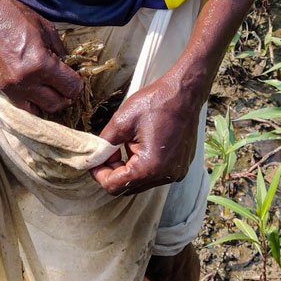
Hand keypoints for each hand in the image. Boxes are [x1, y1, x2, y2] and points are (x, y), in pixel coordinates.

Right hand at [0, 0, 82, 114]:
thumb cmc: (13, 16)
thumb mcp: (45, 27)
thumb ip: (59, 49)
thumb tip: (67, 64)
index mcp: (41, 64)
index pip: (70, 87)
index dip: (77, 84)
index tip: (76, 79)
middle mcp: (26, 81)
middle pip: (56, 104)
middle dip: (66, 97)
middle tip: (67, 87)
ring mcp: (10, 88)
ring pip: (38, 110)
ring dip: (48, 102)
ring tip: (51, 91)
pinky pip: (21, 104)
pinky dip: (31, 101)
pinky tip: (35, 90)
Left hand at [90, 78, 201, 194]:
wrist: (184, 93)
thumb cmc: (155, 103)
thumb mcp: (122, 120)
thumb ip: (105, 144)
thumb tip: (96, 157)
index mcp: (150, 167)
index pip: (115, 186)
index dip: (99, 174)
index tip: (95, 159)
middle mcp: (166, 175)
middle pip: (129, 187)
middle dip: (114, 170)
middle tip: (110, 148)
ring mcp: (176, 172)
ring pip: (141, 181)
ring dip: (129, 167)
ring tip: (129, 142)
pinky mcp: (181, 166)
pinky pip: (155, 174)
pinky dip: (144, 164)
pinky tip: (143, 143)